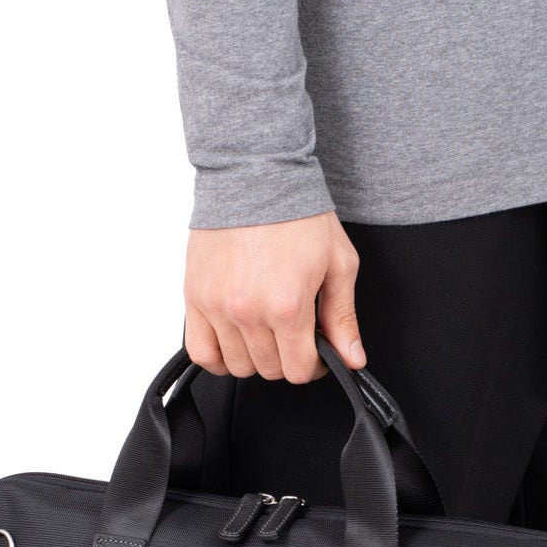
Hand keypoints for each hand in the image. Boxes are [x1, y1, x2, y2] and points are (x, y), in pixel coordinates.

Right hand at [183, 211, 363, 384]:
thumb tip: (352, 359)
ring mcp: (217, 306)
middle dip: (287, 359)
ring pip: (237, 365)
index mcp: (288, 306)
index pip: (299, 369)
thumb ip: (342, 318)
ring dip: (255, 357)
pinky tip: (233, 344)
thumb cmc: (297, 214)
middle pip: (269, 370)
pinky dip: (217, 358)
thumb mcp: (338, 265)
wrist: (256, 177)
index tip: (316, 352)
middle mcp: (249, 311)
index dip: (314, 366)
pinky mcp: (194, 297)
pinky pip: (201, 351)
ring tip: (266, 333)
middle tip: (294, 336)